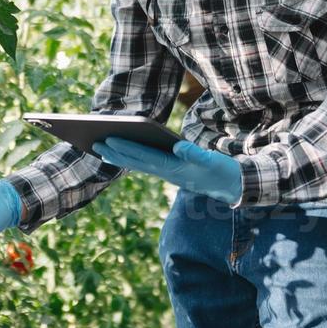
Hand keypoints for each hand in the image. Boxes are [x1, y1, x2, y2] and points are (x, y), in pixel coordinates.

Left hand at [91, 138, 241, 203]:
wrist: (232, 187)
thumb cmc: (223, 172)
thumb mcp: (213, 162)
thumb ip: (196, 155)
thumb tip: (178, 147)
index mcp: (176, 169)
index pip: (145, 157)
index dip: (126, 148)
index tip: (109, 139)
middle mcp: (168, 172)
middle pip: (137, 162)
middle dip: (116, 152)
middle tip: (94, 142)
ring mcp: (168, 173)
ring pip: (139, 164)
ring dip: (120, 157)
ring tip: (101, 148)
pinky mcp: (171, 172)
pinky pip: (147, 164)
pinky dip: (133, 158)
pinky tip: (123, 153)